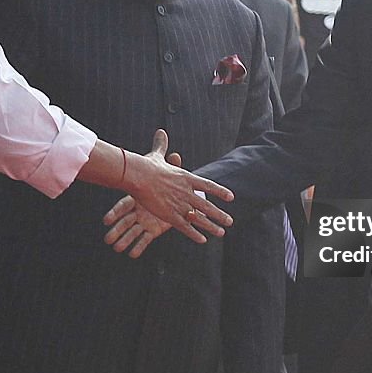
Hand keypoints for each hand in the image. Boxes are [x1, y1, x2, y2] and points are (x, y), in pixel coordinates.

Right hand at [103, 150, 180, 257]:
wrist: (173, 196)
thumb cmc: (164, 183)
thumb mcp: (167, 174)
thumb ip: (170, 166)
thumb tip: (175, 154)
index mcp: (138, 198)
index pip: (124, 206)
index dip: (115, 214)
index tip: (105, 221)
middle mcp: (139, 211)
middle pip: (126, 222)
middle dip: (117, 230)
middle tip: (107, 240)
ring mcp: (144, 221)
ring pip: (133, 232)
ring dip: (125, 240)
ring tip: (117, 248)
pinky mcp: (152, 230)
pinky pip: (145, 240)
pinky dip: (139, 247)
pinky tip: (132, 254)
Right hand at [104, 130, 233, 250]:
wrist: (140, 176)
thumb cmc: (147, 165)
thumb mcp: (157, 155)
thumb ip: (162, 145)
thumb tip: (160, 132)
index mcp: (187, 178)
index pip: (208, 185)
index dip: (220, 192)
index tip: (231, 197)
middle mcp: (187, 192)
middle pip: (207, 205)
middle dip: (220, 214)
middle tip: (230, 221)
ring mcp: (180, 204)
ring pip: (200, 218)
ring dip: (211, 226)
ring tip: (222, 233)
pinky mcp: (170, 215)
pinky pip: (185, 227)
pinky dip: (194, 234)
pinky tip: (202, 240)